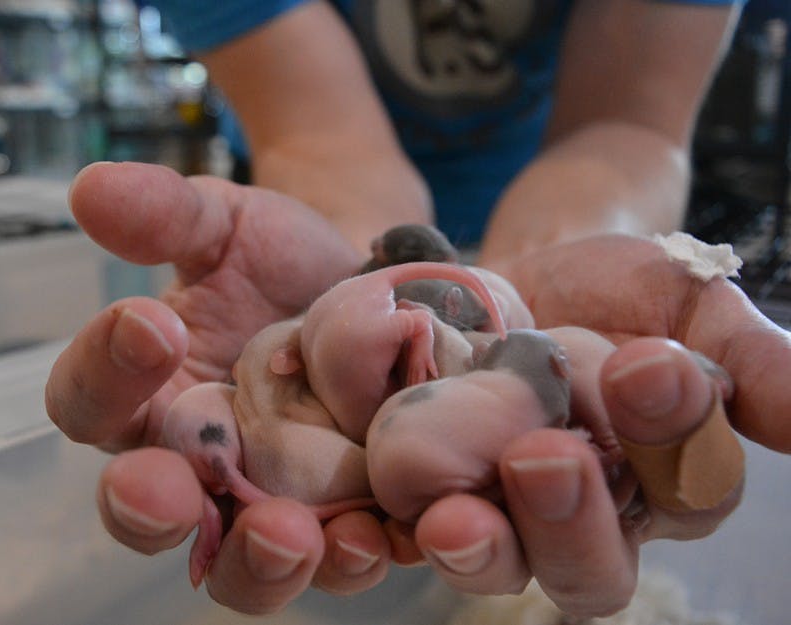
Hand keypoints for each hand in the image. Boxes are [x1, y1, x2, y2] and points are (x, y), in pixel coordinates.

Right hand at [45, 161, 396, 613]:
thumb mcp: (226, 224)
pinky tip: (380, 537)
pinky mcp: (352, 520)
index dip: (105, 373)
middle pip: (152, 516)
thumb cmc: (283, 256)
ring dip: (260, 562)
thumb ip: (166, 214)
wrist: (380, 278)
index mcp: (149, 397)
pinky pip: (344, 561)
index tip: (151, 323)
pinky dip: (357, 558)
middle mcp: (199, 468)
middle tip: (169, 491)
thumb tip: (91, 187)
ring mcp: (275, 505)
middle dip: (154, 511)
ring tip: (291, 534)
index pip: (90, 404)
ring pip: (245, 570)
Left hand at [403, 234, 790, 615]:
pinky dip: (391, 526)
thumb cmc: (620, 294)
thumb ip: (755, 365)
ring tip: (452, 520)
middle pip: (587, 566)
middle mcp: (582, 517)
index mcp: (663, 487)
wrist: (523, 269)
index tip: (645, 367)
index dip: (674, 442)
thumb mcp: (694, 310)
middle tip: (541, 458)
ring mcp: (496, 509)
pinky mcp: (420, 490)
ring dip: (478, 547)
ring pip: (495, 562)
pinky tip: (379, 512)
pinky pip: (405, 527)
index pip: (686, 495)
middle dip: (567, 521)